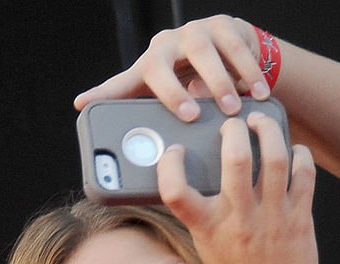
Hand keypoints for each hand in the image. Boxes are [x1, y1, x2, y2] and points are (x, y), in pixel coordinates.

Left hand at [74, 15, 267, 121]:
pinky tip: (258, 93)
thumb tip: (141, 164)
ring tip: (232, 110)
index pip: (121, 82)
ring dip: (220, 83)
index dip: (102, 93)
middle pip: (163, 66)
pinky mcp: (224, 24)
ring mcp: (195, 31)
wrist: (225, 51)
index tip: (81, 104)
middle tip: (191, 115)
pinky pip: (236, 48)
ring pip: (204, 53)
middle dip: (175, 92)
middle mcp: (166, 45)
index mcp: (146, 67)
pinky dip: (248, 73)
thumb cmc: (190, 83)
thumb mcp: (168, 101)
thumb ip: (153, 121)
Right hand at [157, 112, 316, 263]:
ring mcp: (272, 218)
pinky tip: (292, 150)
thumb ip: (205, 212)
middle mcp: (238, 221)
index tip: (174, 151)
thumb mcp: (207, 245)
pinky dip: (299, 153)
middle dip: (233, 129)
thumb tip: (205, 172)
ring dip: (268, 130)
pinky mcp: (300, 218)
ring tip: (261, 123)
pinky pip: (304, 172)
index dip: (170, 164)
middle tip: (232, 124)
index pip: (175, 191)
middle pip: (235, 158)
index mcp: (207, 229)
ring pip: (275, 157)